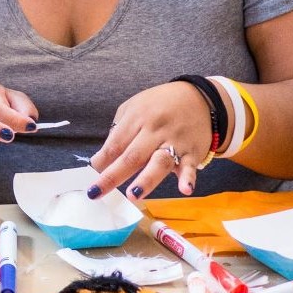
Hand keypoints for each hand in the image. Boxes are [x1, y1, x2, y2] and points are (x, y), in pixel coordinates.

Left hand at [89, 81, 214, 201]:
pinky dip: (188, 178)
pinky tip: (185, 189)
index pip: (115, 144)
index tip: (91, 176)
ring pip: (159, 162)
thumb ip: (119, 131)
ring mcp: (175, 142)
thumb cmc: (160, 105)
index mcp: (137, 118)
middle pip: (132, 156)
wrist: (200, 97)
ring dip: (146, 180)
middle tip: (96, 193)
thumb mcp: (134, 107)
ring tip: (133, 195)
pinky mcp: (193, 152)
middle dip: (112, 176)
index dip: (101, 161)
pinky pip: (190, 166)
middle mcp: (155, 130)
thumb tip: (103, 159)